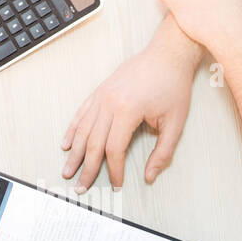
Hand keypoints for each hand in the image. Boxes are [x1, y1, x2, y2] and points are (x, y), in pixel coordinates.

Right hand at [60, 22, 198, 191]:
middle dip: (87, 168)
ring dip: (74, 153)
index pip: (114, 150)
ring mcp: (102, 96)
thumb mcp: (175, 123)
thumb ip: (163, 152)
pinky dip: (72, 130)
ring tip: (68, 170)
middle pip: (93, 143)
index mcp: (127, 111)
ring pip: (83, 130)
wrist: (168, 54)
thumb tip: (150, 175)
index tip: (117, 184)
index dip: (114, 170)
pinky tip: (66, 143)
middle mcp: (109, 103)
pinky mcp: (100, 91)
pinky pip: (81, 113)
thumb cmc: (173, 84)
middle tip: (81, 186)